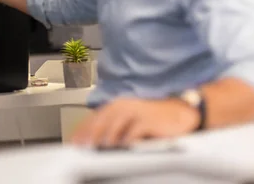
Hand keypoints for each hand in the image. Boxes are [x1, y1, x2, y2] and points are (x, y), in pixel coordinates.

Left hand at [71, 97, 199, 147]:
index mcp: (116, 105)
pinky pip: (134, 130)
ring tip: (96, 148)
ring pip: (115, 125)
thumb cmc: (153, 117)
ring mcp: (136, 112)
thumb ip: (113, 125)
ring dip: (104, 137)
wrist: (179, 111)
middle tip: (81, 146)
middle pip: (101, 120)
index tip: (74, 141)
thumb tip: (94, 139)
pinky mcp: (148, 120)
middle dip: (89, 134)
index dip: (82, 129)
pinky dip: (126, 139)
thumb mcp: (129, 117)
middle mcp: (123, 106)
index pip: (94, 117)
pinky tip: (120, 147)